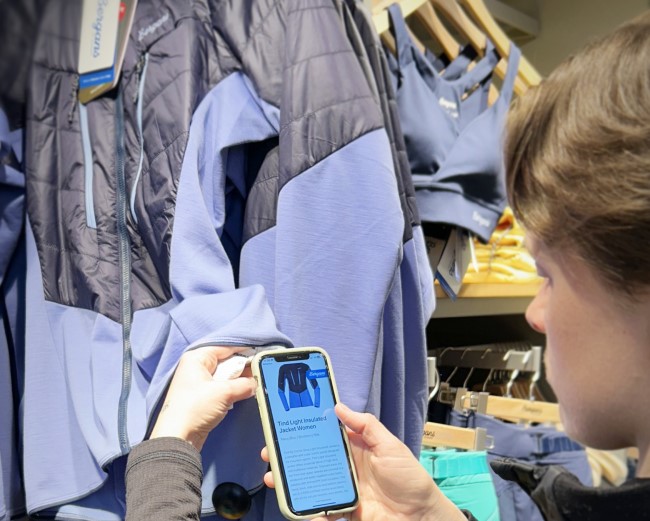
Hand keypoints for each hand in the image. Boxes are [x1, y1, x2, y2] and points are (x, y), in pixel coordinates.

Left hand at [150, 346, 255, 450]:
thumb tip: (256, 383)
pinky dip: (232, 389)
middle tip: (260, 371)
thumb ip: (245, 384)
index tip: (262, 354)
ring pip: (225, 375)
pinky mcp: (202, 397)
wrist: (177, 438)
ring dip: (239, 380)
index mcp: (197, 358)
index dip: (244, 350)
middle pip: (226, 361)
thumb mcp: (224, 392)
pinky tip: (244, 392)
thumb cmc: (195, 408)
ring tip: (255, 382)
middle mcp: (196, 367)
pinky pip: (222, 387)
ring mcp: (198, 382)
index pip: (226, 347)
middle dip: (243, 367)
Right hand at [261, 403, 465, 520]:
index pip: (325, 436)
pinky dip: (306, 509)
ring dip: (290, 481)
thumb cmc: (409, 479)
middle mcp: (345, 469)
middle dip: (289, 456)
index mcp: (354, 450)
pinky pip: (319, 510)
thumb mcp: (390, 446)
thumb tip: (339, 407)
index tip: (286, 425)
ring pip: (310, 484)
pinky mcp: (341, 513)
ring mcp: (342, 491)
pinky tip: (294, 503)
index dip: (306, 431)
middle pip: (312, 460)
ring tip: (274, 477)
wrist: (421, 519)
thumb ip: (366, 426)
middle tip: (270, 452)